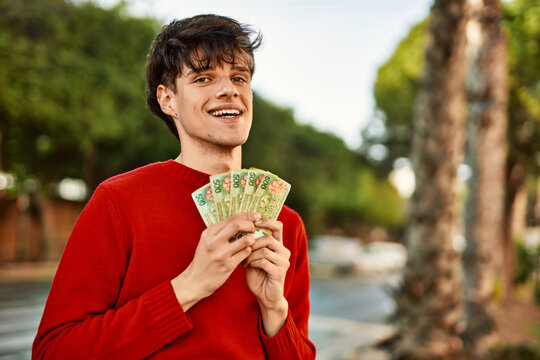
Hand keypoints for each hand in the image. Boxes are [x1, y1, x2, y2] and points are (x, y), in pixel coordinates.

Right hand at [171, 213, 259, 310]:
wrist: (195, 281)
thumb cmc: (204, 259)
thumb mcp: (207, 242)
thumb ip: (221, 231)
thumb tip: (241, 220)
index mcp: (208, 233)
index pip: (231, 218)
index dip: (246, 215)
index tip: (255, 216)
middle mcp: (213, 242)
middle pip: (238, 225)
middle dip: (250, 224)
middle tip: (254, 229)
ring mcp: (221, 254)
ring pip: (245, 240)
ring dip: (252, 239)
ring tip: (250, 242)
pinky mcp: (228, 266)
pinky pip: (245, 253)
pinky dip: (248, 251)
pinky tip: (245, 252)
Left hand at [244, 218, 290, 335]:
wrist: (265, 296)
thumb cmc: (258, 274)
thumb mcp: (254, 256)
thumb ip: (252, 244)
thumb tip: (241, 229)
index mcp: (278, 245)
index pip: (277, 226)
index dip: (266, 221)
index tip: (253, 222)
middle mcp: (284, 251)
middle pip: (268, 238)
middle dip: (252, 243)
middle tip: (242, 249)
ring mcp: (283, 262)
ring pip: (265, 250)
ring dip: (250, 255)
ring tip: (243, 261)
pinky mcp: (280, 272)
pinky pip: (264, 261)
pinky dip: (253, 263)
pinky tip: (247, 266)